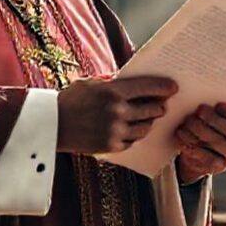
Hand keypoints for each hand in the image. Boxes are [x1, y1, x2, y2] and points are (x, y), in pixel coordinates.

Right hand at [57, 75, 177, 153]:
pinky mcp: (111, 146)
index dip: (164, 87)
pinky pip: (133, 140)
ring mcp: (115, 130)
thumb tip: (137, 79)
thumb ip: (114, 81)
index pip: (147, 87)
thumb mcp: (91, 82)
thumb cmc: (72, 100)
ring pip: (145, 127)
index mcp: (112, 91)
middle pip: (151, 109)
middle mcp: (117, 111)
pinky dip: (136, 134)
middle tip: (162, 104)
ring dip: (150, 121)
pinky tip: (134, 129)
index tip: (173, 87)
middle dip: (159, 106)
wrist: (52, 124)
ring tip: (149, 117)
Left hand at [175, 102, 225, 183]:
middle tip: (200, 110)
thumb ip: (214, 107)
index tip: (219, 105)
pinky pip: (207, 157)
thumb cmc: (204, 125)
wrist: (195, 153)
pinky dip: (195, 148)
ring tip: (188, 123)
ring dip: (201, 131)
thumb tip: (209, 95)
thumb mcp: (211, 115)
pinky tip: (184, 140)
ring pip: (218, 142)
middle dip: (214, 119)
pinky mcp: (218, 166)